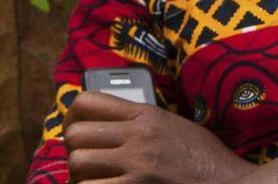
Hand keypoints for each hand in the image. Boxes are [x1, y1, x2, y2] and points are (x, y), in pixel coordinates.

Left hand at [64, 91, 255, 182]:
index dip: (72, 117)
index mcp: (147, 115)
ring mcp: (138, 164)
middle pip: (75, 134)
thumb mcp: (175, 127)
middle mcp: (139, 136)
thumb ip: (140, 122)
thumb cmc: (204, 161)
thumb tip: (103, 124)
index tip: (77, 131)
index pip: (87, 101)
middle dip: (76, 151)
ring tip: (98, 180)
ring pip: (78, 163)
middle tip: (89, 164)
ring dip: (82, 177)